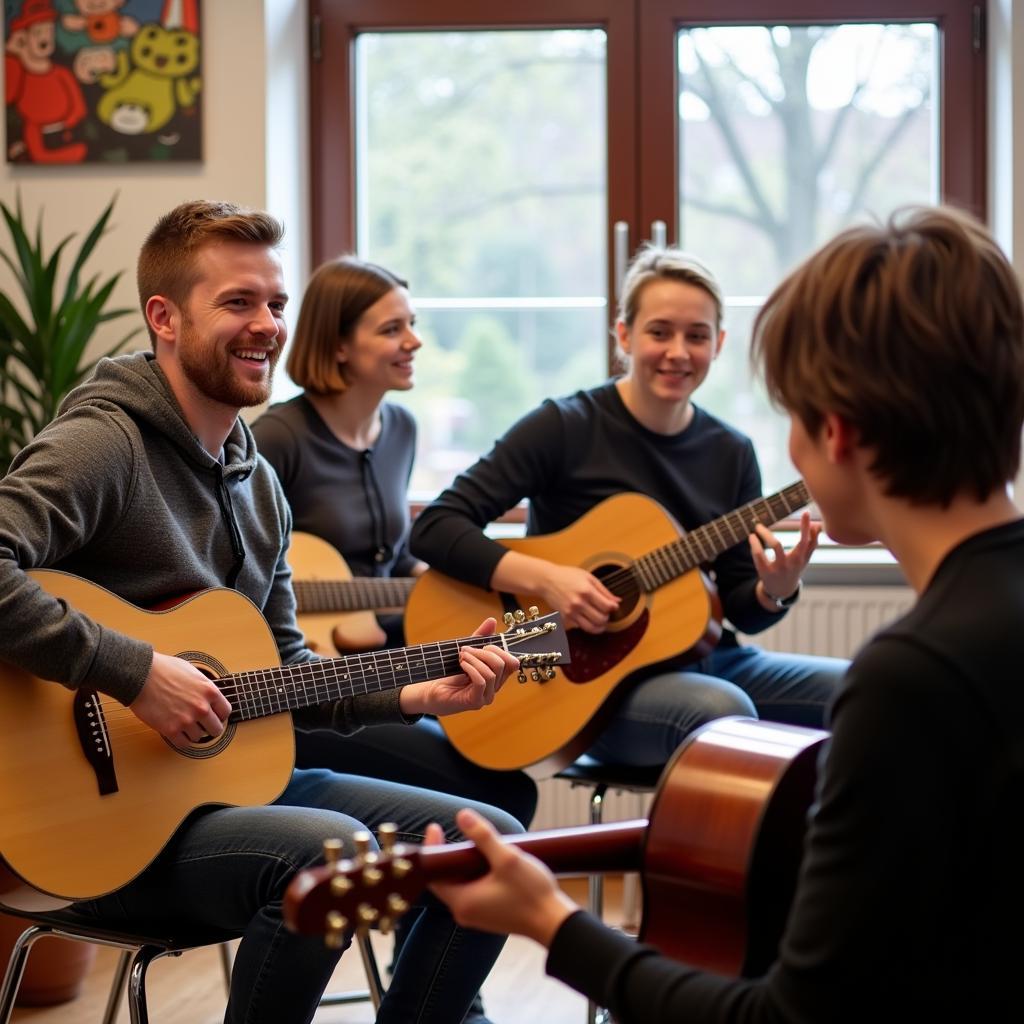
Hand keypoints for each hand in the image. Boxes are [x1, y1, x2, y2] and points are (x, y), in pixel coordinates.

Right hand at [130, 651, 231, 743]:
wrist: (141, 675)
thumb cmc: (164, 669)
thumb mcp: (193, 672)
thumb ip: (204, 687)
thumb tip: (210, 698)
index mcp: (209, 691)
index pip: (226, 712)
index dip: (220, 715)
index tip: (214, 716)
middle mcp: (201, 707)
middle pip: (216, 729)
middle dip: (210, 727)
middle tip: (202, 725)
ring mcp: (186, 720)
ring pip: (199, 737)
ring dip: (193, 733)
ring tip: (185, 725)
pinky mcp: (170, 729)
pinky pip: (183, 744)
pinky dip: (181, 740)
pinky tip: (177, 733)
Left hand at [399, 618, 519, 716]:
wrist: (430, 690)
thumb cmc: (449, 673)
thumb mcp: (467, 651)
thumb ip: (480, 637)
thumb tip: (492, 621)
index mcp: (496, 676)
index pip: (512, 662)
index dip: (500, 650)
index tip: (482, 645)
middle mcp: (495, 687)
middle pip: (504, 664)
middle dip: (484, 652)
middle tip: (466, 649)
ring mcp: (486, 696)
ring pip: (492, 673)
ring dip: (475, 659)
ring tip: (461, 656)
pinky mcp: (475, 702)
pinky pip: (481, 681)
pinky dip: (471, 669)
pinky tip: (462, 664)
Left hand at [425, 809, 577, 946]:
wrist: (553, 923)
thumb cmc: (531, 894)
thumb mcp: (507, 859)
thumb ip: (483, 836)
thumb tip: (462, 816)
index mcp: (462, 902)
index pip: (434, 874)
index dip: (432, 850)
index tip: (435, 827)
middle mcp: (465, 912)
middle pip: (445, 879)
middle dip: (449, 855)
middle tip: (453, 832)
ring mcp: (477, 915)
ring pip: (460, 884)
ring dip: (463, 864)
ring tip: (474, 842)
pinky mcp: (489, 914)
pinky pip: (472, 891)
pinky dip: (474, 874)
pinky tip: (488, 861)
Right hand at [536, 563, 618, 633]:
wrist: (547, 580)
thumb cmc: (567, 576)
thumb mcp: (588, 577)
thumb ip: (604, 591)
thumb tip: (617, 601)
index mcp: (586, 591)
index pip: (607, 607)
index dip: (613, 608)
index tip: (613, 606)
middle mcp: (578, 603)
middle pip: (601, 619)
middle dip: (607, 617)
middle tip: (605, 612)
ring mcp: (571, 612)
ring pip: (592, 628)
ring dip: (600, 626)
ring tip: (600, 620)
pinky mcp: (565, 618)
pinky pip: (581, 627)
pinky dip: (588, 625)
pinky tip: (588, 618)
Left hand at [749, 510, 820, 606]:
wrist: (781, 591)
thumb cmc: (794, 569)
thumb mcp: (804, 558)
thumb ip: (812, 542)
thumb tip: (818, 524)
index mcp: (802, 557)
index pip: (809, 541)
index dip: (808, 527)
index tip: (806, 512)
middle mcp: (794, 562)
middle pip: (798, 543)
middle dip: (790, 528)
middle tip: (789, 515)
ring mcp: (780, 568)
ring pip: (776, 546)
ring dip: (766, 534)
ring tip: (757, 526)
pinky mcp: (766, 572)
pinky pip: (760, 555)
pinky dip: (755, 545)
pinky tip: (751, 537)